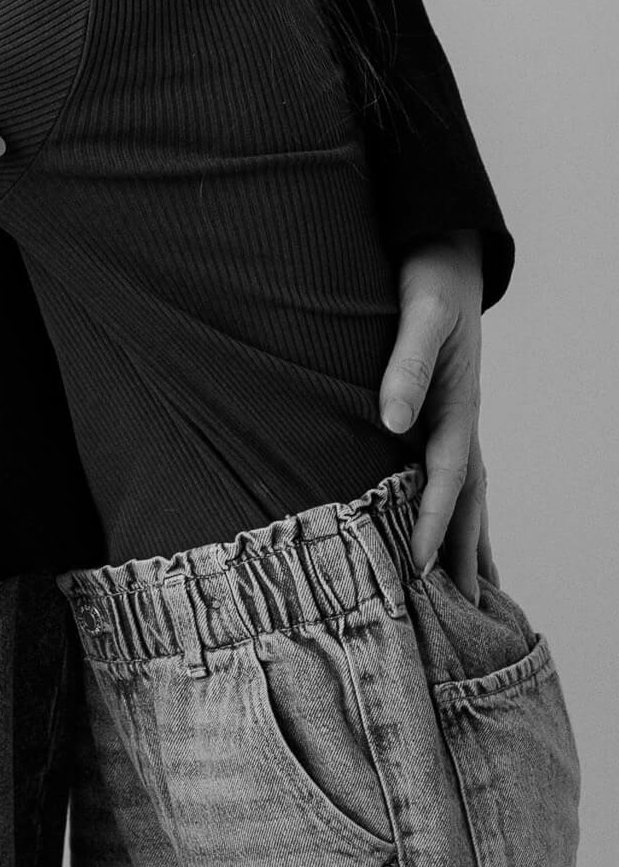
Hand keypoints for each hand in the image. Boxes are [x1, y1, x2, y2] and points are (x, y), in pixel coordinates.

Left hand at [379, 230, 494, 598]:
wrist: (444, 253)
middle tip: (468, 613)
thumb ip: (406, 365)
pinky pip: (448, 472)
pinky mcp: (440, 413)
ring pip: (465, 493)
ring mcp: (454, 419)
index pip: (446, 479)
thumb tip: (393, 421)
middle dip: (464, 553)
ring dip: (466, 539)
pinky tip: (442, 528)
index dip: (431, 525)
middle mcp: (460, 420)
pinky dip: (452, 508)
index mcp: (457, 406)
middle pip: (467, 500)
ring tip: (473, 592)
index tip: (418, 569)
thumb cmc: (428, 281)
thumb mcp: (420, 315)